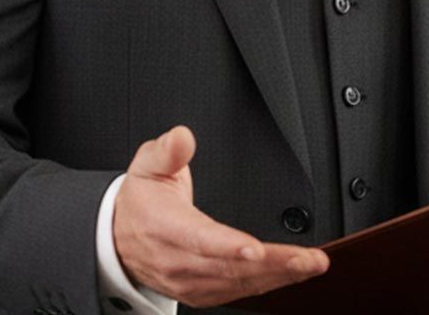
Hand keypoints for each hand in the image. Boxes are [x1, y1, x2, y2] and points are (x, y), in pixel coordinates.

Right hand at [113, 126, 328, 306]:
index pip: (199, 240)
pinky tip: (293, 275)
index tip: (255, 248)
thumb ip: (167, 151)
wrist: (117, 240)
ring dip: (278, 276)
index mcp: (165, 228)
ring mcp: (189, 280)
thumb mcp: (146, 166)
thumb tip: (182, 137)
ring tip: (311, 265)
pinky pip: (237, 292)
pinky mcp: (201, 292)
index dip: (228, 247)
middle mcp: (178, 261)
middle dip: (273, 263)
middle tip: (309, 258)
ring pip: (238, 283)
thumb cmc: (140, 202)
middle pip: (229, 266)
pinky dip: (268, 285)